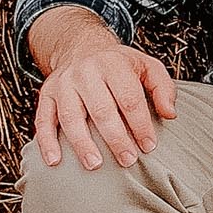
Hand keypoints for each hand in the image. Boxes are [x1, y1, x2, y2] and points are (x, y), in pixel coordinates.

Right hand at [30, 8, 177, 170]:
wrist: (81, 47)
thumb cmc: (118, 64)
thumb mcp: (146, 65)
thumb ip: (162, 88)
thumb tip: (169, 114)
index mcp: (113, 64)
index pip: (128, 98)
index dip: (140, 124)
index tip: (148, 145)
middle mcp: (85, 73)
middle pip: (101, 109)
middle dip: (115, 138)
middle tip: (127, 160)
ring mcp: (63, 84)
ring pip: (71, 117)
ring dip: (82, 144)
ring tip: (95, 165)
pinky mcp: (47, 95)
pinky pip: (43, 119)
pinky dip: (46, 141)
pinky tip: (54, 161)